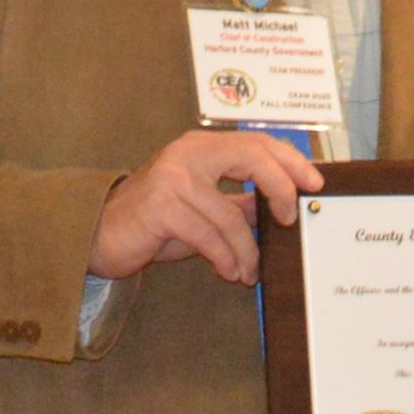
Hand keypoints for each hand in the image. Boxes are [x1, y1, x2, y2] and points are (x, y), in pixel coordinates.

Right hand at [87, 130, 324, 284]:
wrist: (101, 234)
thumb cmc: (155, 222)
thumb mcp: (203, 208)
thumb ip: (239, 202)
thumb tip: (281, 207)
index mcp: (201, 146)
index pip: (256, 142)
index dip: (289, 160)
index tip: (313, 183)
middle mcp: (187, 153)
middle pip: (252, 157)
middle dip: (280, 188)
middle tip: (290, 220)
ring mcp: (173, 178)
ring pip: (231, 214)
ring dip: (247, 250)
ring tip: (250, 271)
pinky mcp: (161, 207)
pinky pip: (209, 236)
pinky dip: (226, 258)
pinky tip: (229, 271)